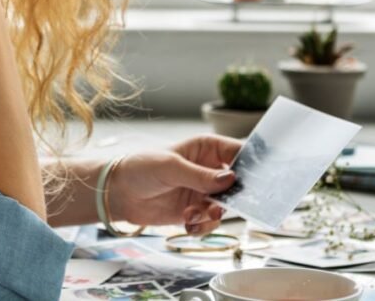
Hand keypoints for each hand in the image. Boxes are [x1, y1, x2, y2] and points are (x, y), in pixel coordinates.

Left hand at [108, 135, 240, 234]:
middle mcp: (209, 170)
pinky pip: (211, 222)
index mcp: (207, 148)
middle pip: (238, 184)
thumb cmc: (141, 167)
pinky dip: (203, 226)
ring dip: (212, 214)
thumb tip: (230, 179)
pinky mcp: (195, 211)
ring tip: (192, 215)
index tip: (256, 181)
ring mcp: (203, 192)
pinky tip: (188, 224)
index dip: (251, 166)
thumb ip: (200, 175)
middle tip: (221, 205)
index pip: (238, 153)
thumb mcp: (170, 167)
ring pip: (225, 206)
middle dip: (234, 198)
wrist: (118, 193)